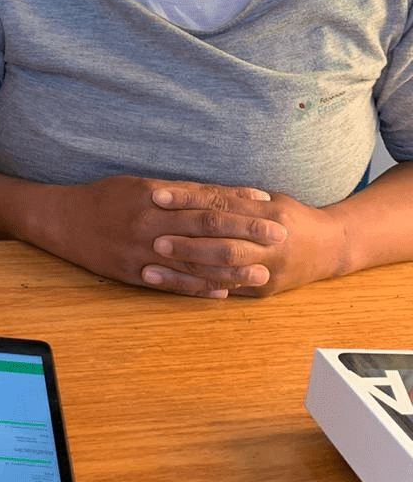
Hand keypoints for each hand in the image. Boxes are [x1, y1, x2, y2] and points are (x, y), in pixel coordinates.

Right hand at [36, 176, 288, 298]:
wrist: (62, 220)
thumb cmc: (104, 198)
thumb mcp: (138, 184)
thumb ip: (175, 191)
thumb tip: (214, 195)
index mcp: (154, 196)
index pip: (205, 198)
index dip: (238, 201)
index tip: (267, 203)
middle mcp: (151, 223)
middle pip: (207, 228)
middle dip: (246, 232)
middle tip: (279, 235)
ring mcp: (142, 251)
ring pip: (194, 261)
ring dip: (230, 268)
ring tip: (261, 272)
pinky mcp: (133, 273)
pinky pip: (171, 284)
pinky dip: (198, 289)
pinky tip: (223, 293)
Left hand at [146, 184, 349, 297]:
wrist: (331, 248)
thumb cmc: (291, 216)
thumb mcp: (267, 199)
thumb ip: (232, 196)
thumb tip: (186, 189)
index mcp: (270, 213)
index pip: (221, 204)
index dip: (187, 199)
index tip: (157, 196)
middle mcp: (271, 243)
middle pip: (222, 242)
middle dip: (185, 242)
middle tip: (152, 239)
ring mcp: (269, 270)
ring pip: (221, 272)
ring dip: (184, 271)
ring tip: (151, 268)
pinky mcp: (264, 292)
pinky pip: (227, 290)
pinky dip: (198, 288)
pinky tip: (173, 286)